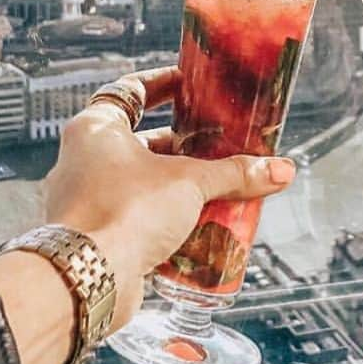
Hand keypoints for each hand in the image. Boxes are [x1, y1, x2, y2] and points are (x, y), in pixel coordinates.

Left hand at [46, 66, 294, 330]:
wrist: (88, 279)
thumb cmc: (126, 212)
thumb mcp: (190, 183)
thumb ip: (234, 174)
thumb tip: (279, 170)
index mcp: (96, 130)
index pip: (128, 92)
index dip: (161, 84)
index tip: (188, 83)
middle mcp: (83, 160)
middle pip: (138, 140)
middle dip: (179, 144)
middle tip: (215, 141)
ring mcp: (85, 201)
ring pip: (137, 183)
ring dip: (173, 184)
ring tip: (215, 185)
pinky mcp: (95, 237)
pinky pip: (133, 218)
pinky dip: (162, 219)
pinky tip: (197, 225)